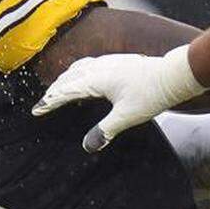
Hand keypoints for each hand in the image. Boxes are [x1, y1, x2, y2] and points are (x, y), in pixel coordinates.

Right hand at [32, 46, 206, 151]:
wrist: (173, 75)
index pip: (65, 92)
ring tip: (58, 91)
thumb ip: (105, 130)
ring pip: (77, 70)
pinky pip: (88, 66)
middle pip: (67, 78)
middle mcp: (98, 68)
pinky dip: (78, 75)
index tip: (36, 111)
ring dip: (64, 81)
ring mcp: (107, 62)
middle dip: (53, 91)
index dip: (49, 102)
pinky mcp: (116, 62)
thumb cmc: (151, 94)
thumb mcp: (127, 117)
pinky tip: (84, 81)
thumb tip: (88, 146)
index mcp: (96, 80)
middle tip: (43, 104)